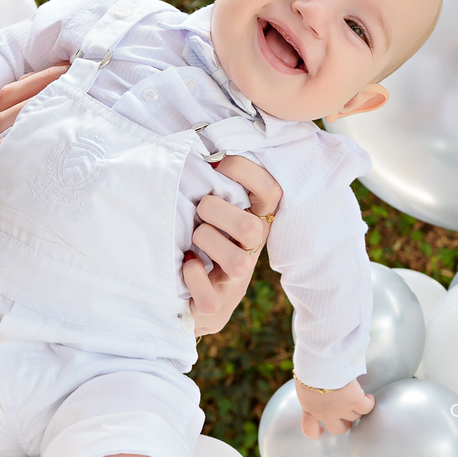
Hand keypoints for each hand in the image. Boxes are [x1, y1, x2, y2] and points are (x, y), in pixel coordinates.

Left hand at [182, 155, 281, 335]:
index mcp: (253, 221)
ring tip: (191, 241)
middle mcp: (251, 250)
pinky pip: (210, 294)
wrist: (191, 298)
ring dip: (206, 242)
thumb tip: (199, 150)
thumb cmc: (200, 241)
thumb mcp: (211, 211)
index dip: (247, 172)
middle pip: (252, 229)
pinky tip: (186, 265)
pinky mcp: (218, 306)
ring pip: (237, 262)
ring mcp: (236, 280)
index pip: (271, 191)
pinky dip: (193, 277)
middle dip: (216, 212)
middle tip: (199, 210)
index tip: (219, 162)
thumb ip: (212, 185)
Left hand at [294, 377, 374, 437]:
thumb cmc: (308, 369)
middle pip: (339, 428)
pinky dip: (369, 402)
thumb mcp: (304, 383)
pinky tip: (369, 398)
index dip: (317, 432)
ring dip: (356, 409)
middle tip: (346, 413)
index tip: (321, 430)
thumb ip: (311, 390)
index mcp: (310, 409)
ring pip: (355, 416)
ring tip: (358, 398)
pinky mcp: (355, 401)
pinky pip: (367, 407)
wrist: (319, 364)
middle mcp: (326, 414)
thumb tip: (315, 384)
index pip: (310, 429)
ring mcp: (342, 409)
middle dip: (344, 423)